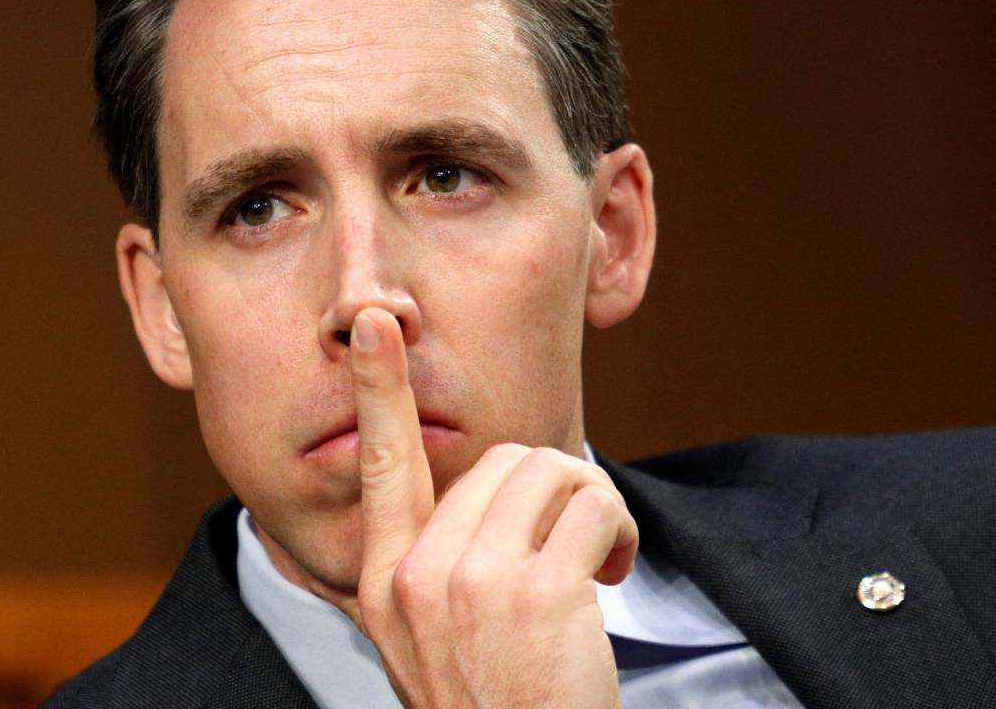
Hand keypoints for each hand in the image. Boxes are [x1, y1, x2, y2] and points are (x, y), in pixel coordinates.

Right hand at [340, 308, 637, 707]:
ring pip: (549, 472)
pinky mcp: (537, 591)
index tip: (374, 325)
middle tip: (572, 549)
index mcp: (385, 582)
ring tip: (594, 564)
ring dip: (590, 506)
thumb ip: (430, 568)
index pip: (379, 466)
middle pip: (498, 461)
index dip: (378, 389)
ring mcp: (473, 581)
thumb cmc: (493, 704)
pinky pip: (594, 508)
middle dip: (552, 492)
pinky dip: (621, 533)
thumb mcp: (425, 639)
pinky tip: (611, 577)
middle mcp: (418, 575)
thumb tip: (477, 495)